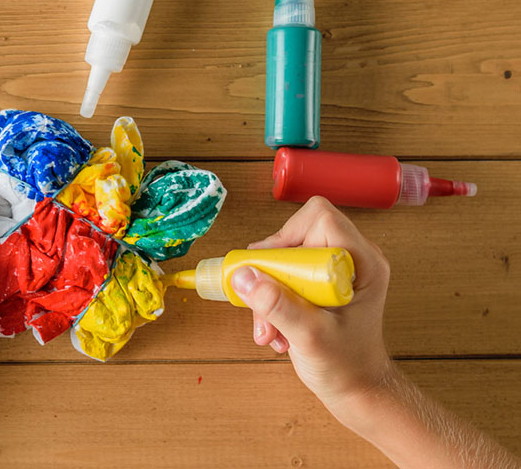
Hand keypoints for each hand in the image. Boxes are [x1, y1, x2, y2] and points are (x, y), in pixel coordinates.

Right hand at [231, 196, 391, 419]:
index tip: (271, 267)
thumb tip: (244, 276)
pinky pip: (286, 273)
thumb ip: (277, 305)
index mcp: (363, 262)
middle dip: (273, 270)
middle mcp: (352, 258)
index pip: (321, 218)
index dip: (289, 235)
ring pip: (287, 256)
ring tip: (268, 328)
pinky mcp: (322, 281)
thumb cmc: (347, 366)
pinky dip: (273, 299)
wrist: (358, 390)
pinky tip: (276, 329)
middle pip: (298, 235)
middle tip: (260, 299)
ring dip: (268, 291)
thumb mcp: (310, 337)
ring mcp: (336, 270)